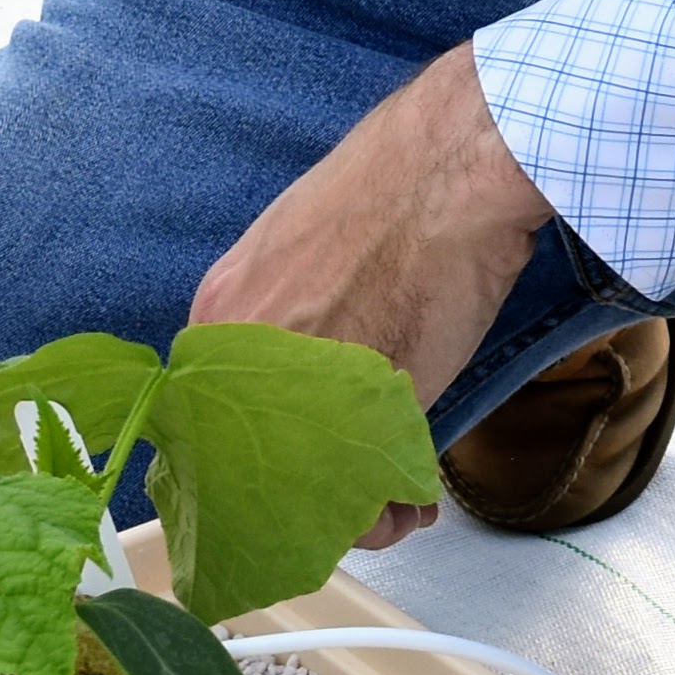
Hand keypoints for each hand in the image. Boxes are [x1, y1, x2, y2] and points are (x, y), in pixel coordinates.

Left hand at [192, 43, 551, 543]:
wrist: (456, 168)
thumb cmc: (397, 189)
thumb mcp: (303, 249)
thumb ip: (288, 318)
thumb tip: (316, 368)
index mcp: (220, 317)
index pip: (218, 421)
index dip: (268, 452)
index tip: (300, 462)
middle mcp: (240, 363)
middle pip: (259, 465)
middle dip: (309, 491)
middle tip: (354, 488)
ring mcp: (297, 392)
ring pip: (309, 485)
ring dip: (352, 505)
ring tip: (393, 493)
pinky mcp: (364, 416)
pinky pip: (363, 487)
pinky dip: (389, 506)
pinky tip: (413, 492)